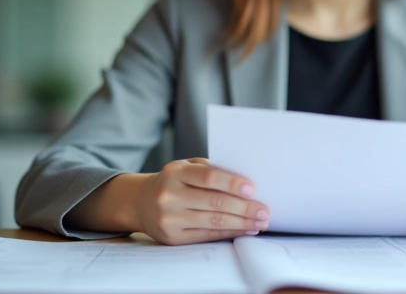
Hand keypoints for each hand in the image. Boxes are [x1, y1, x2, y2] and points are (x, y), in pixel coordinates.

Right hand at [137, 158, 270, 244]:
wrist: (141, 202)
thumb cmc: (173, 181)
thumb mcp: (186, 167)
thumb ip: (211, 170)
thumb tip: (246, 183)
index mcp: (174, 172)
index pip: (208, 177)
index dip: (232, 183)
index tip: (252, 188)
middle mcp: (169, 195)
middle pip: (214, 202)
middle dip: (244, 208)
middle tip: (264, 210)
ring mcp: (170, 218)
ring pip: (213, 221)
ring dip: (242, 223)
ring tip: (260, 221)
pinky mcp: (173, 237)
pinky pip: (207, 235)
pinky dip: (230, 232)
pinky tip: (245, 229)